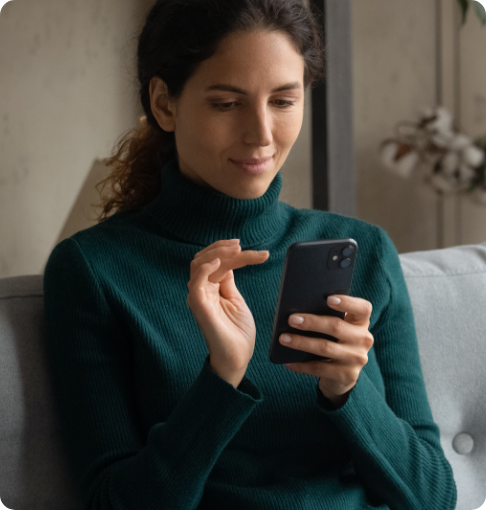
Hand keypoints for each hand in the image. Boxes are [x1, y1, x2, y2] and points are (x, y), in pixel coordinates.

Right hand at [187, 239, 269, 377]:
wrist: (237, 357)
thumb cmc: (237, 332)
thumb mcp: (236, 300)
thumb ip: (228, 282)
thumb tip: (229, 263)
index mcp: (211, 288)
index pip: (217, 262)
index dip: (231, 252)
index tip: (255, 251)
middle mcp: (202, 289)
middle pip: (205, 258)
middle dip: (223, 247)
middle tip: (241, 245)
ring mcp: (199, 296)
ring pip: (199, 263)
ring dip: (218, 252)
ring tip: (236, 250)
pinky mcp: (199, 304)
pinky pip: (196, 281)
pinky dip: (206, 268)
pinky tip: (220, 262)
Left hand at [280, 295, 373, 407]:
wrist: (343, 376)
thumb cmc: (334, 341)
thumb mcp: (336, 329)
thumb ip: (325, 317)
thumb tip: (297, 311)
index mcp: (361, 322)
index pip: (363, 308)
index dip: (347, 302)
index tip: (328, 299)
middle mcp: (363, 339)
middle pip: (336, 327)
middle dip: (312, 322)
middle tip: (291, 320)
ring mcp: (356, 359)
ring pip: (325, 348)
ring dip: (301, 342)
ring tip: (283, 338)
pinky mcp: (347, 375)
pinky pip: (319, 368)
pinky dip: (301, 365)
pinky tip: (288, 361)